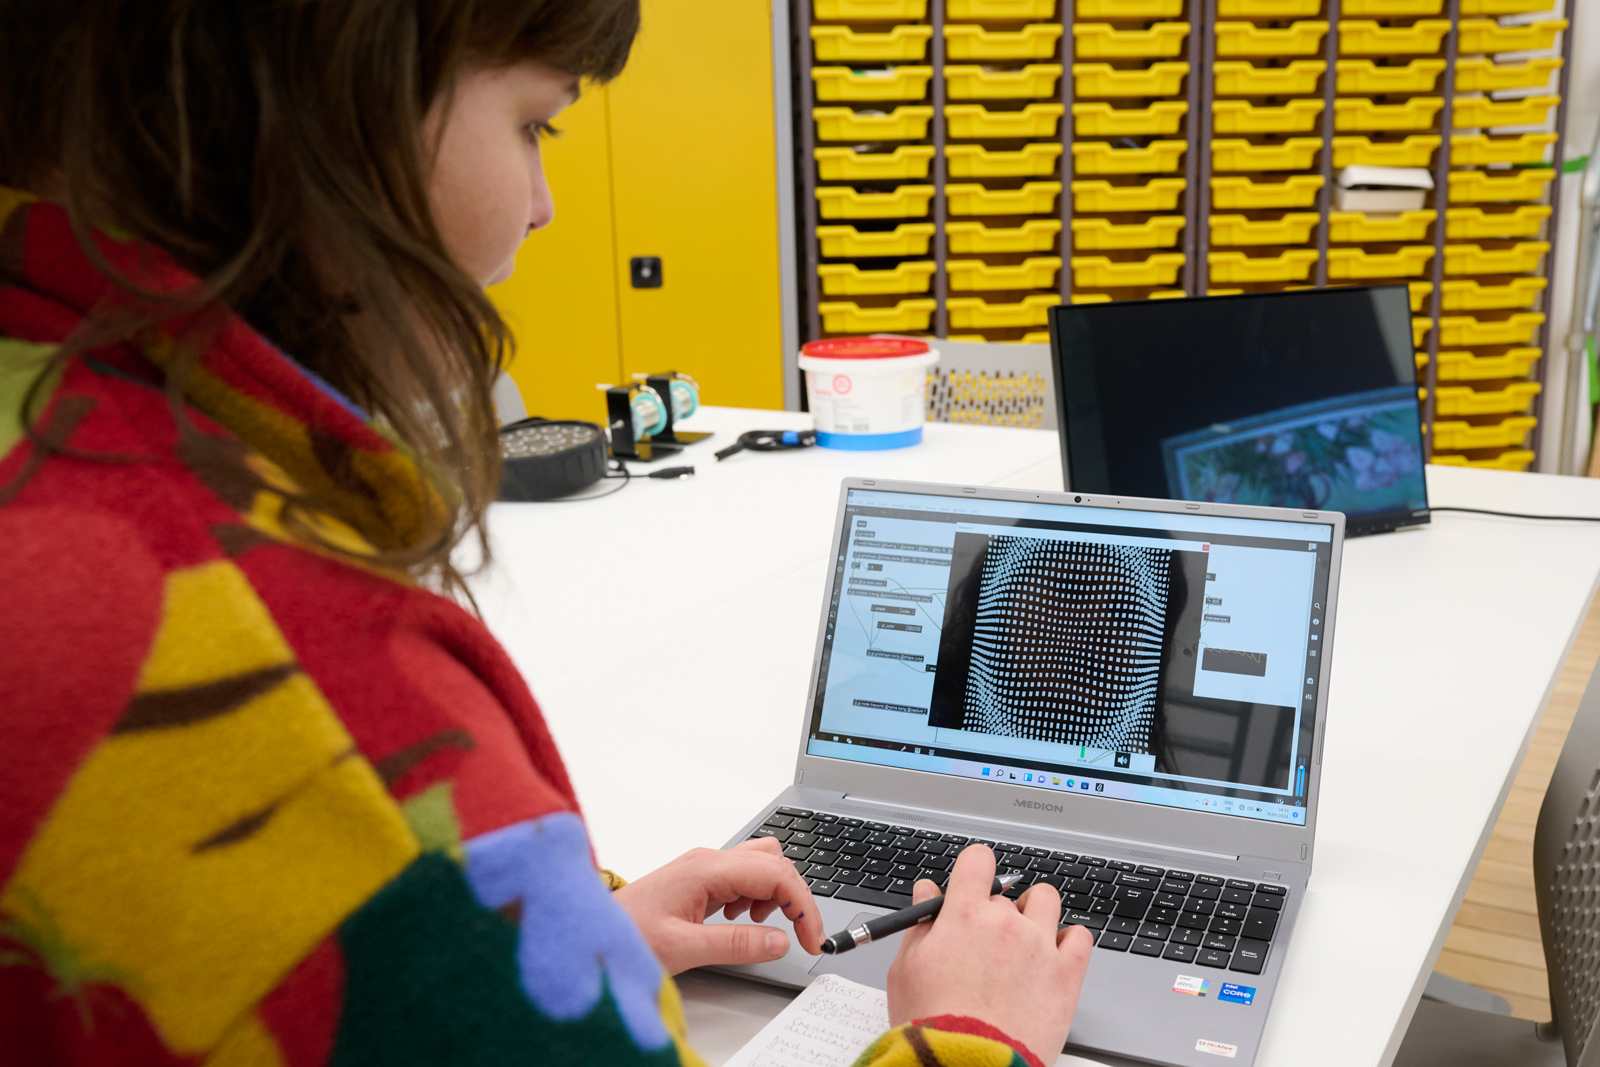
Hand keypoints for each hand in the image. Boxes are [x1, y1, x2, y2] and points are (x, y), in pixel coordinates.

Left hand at [612, 837, 823, 974]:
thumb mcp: (683, 948)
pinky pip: (743, 877)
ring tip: (759, 928)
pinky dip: (755, 898)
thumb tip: (781, 941)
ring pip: (761, 865)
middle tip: (800, 937)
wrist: (587, 930)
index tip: (813, 938)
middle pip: (775, 862)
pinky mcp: (699, 879)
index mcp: (706, 869)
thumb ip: (735, 944)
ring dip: (773, 895)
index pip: (776, 874)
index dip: (803, 905)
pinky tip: (738, 922)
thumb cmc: (624, 934)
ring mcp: (703, 867)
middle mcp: (708, 860)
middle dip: (794, 898)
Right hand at [886, 845, 1092, 1064]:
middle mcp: (1006, 922)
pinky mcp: (1067, 975)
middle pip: (1006, 893)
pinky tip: (1051, 956)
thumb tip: (927, 892)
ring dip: (1035, 913)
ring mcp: (1041, 946)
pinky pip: (1080, 937)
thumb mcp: (906, 969)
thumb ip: (920, 922)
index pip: (978, 861)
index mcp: (965, 915)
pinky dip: (1068, 940)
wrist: (967, 1066)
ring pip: (1047, 901)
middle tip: (984, 943)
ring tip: (1022, 942)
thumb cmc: (933, 1024)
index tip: (973, 884)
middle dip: (994, 911)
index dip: (974, 870)